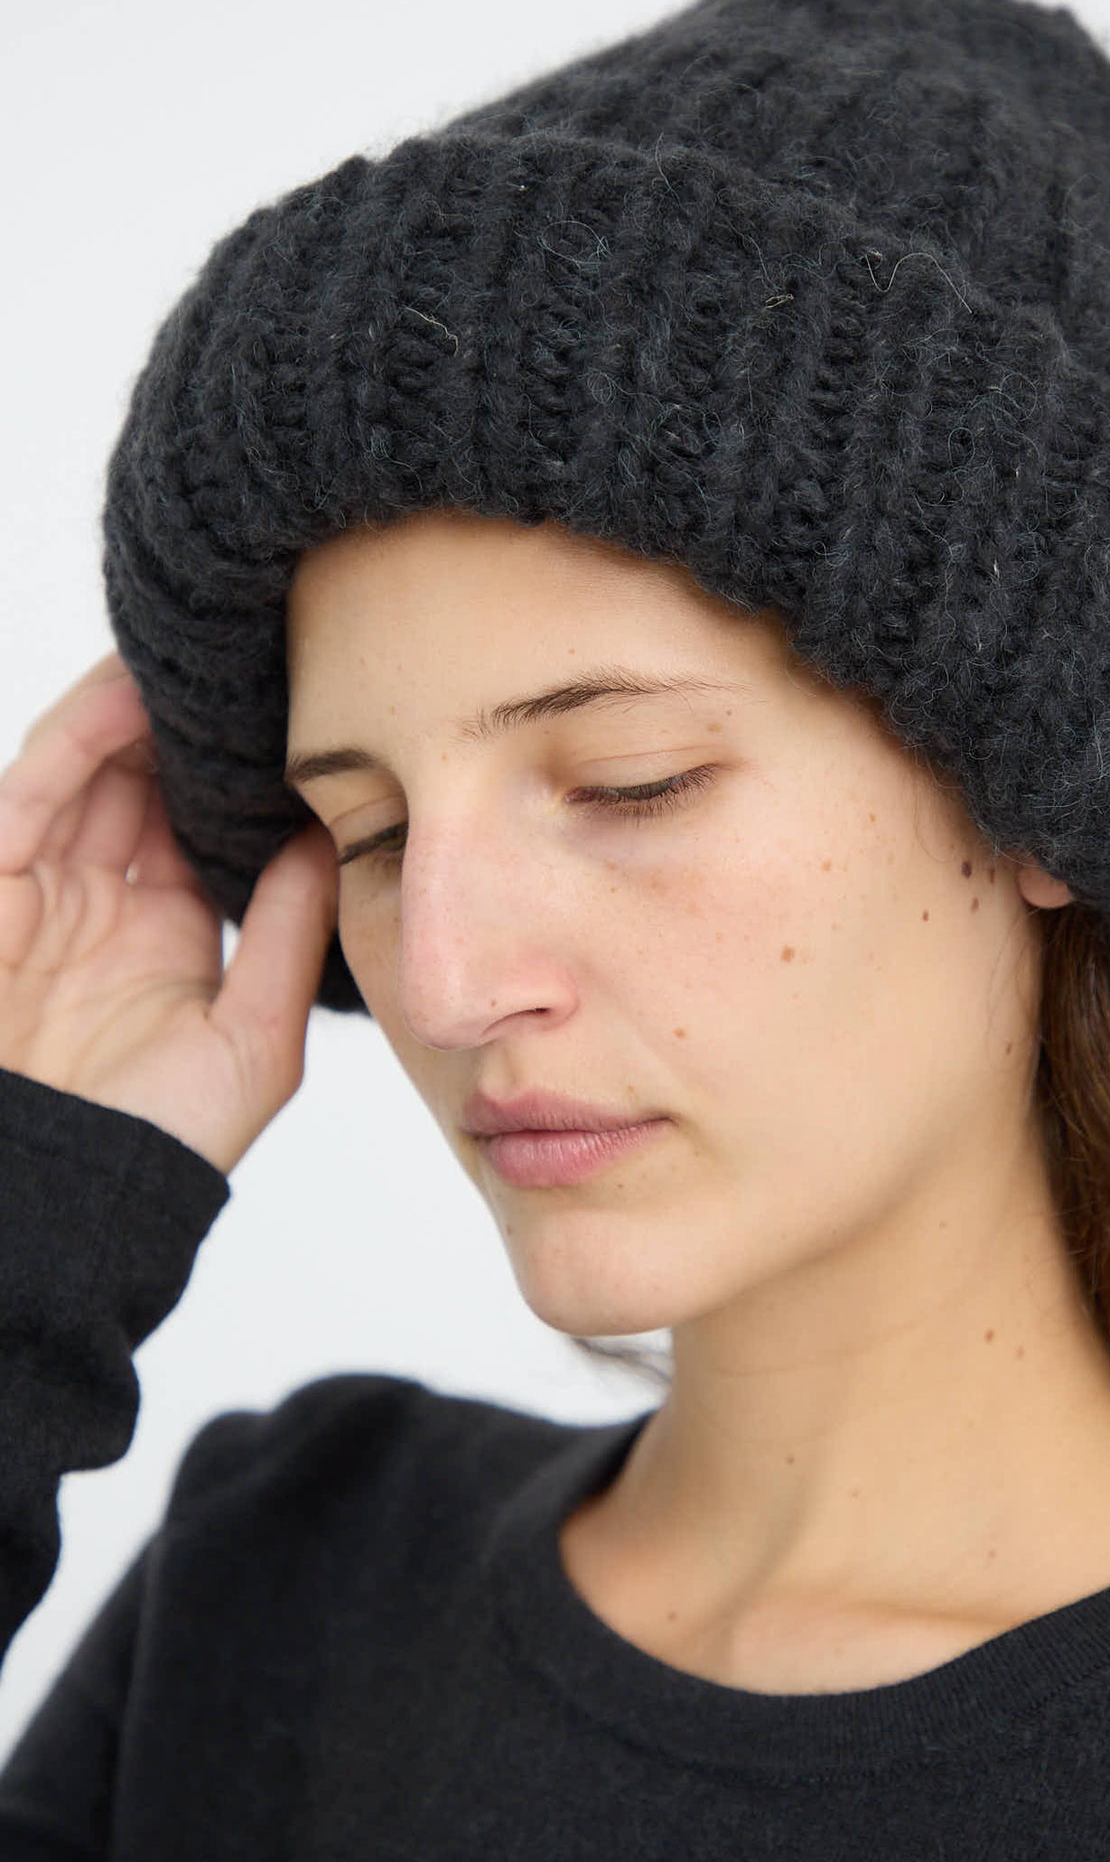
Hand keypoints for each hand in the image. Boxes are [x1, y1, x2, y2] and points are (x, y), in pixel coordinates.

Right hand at [0, 650, 338, 1176]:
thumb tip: (328, 836)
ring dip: (130, 711)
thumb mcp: (255, 1037)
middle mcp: (100, 904)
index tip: (294, 709)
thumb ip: (288, 933)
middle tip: (247, 661)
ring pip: (83, 772)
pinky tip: (124, 695)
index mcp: (167, 934)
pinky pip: (27, 797)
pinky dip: (72, 741)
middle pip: (141, 783)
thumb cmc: (160, 1143)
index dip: (237, 769)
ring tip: (192, 656)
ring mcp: (40, 894)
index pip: (200, 824)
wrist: (65, 1204)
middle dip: (186, 724)